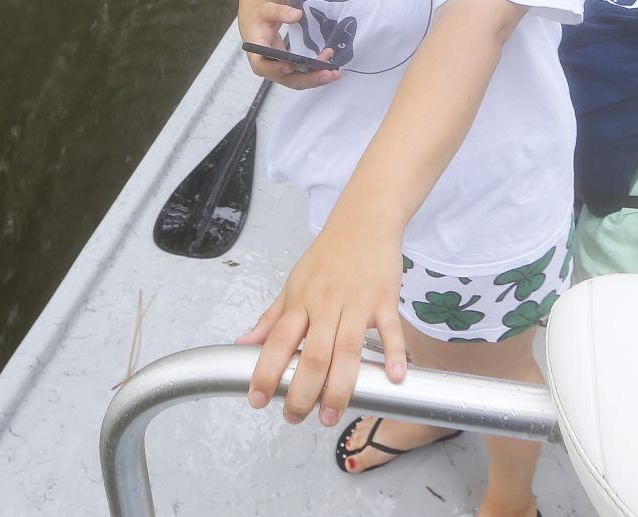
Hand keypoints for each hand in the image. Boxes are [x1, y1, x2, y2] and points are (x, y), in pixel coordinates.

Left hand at [237, 212, 407, 423]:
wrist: (364, 219)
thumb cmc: (329, 254)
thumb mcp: (294, 283)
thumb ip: (271, 318)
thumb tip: (244, 343)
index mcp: (301, 301)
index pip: (277, 341)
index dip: (266, 372)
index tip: (258, 400)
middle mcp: (325, 304)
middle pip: (312, 354)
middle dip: (302, 392)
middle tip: (296, 418)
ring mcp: (357, 302)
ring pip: (346, 349)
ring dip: (339, 387)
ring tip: (329, 416)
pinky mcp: (385, 299)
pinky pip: (389, 329)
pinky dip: (393, 353)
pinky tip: (392, 378)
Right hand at [242, 1, 339, 91]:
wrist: (259, 29)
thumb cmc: (260, 21)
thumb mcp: (266, 11)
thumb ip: (280, 12)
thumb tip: (297, 15)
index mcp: (256, 54)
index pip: (263, 66)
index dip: (276, 69)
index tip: (291, 66)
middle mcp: (267, 68)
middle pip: (286, 79)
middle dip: (308, 78)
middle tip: (328, 73)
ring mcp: (278, 73)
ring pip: (297, 82)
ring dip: (316, 79)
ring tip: (334, 73)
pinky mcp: (288, 73)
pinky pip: (302, 78)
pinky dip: (316, 75)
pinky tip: (330, 70)